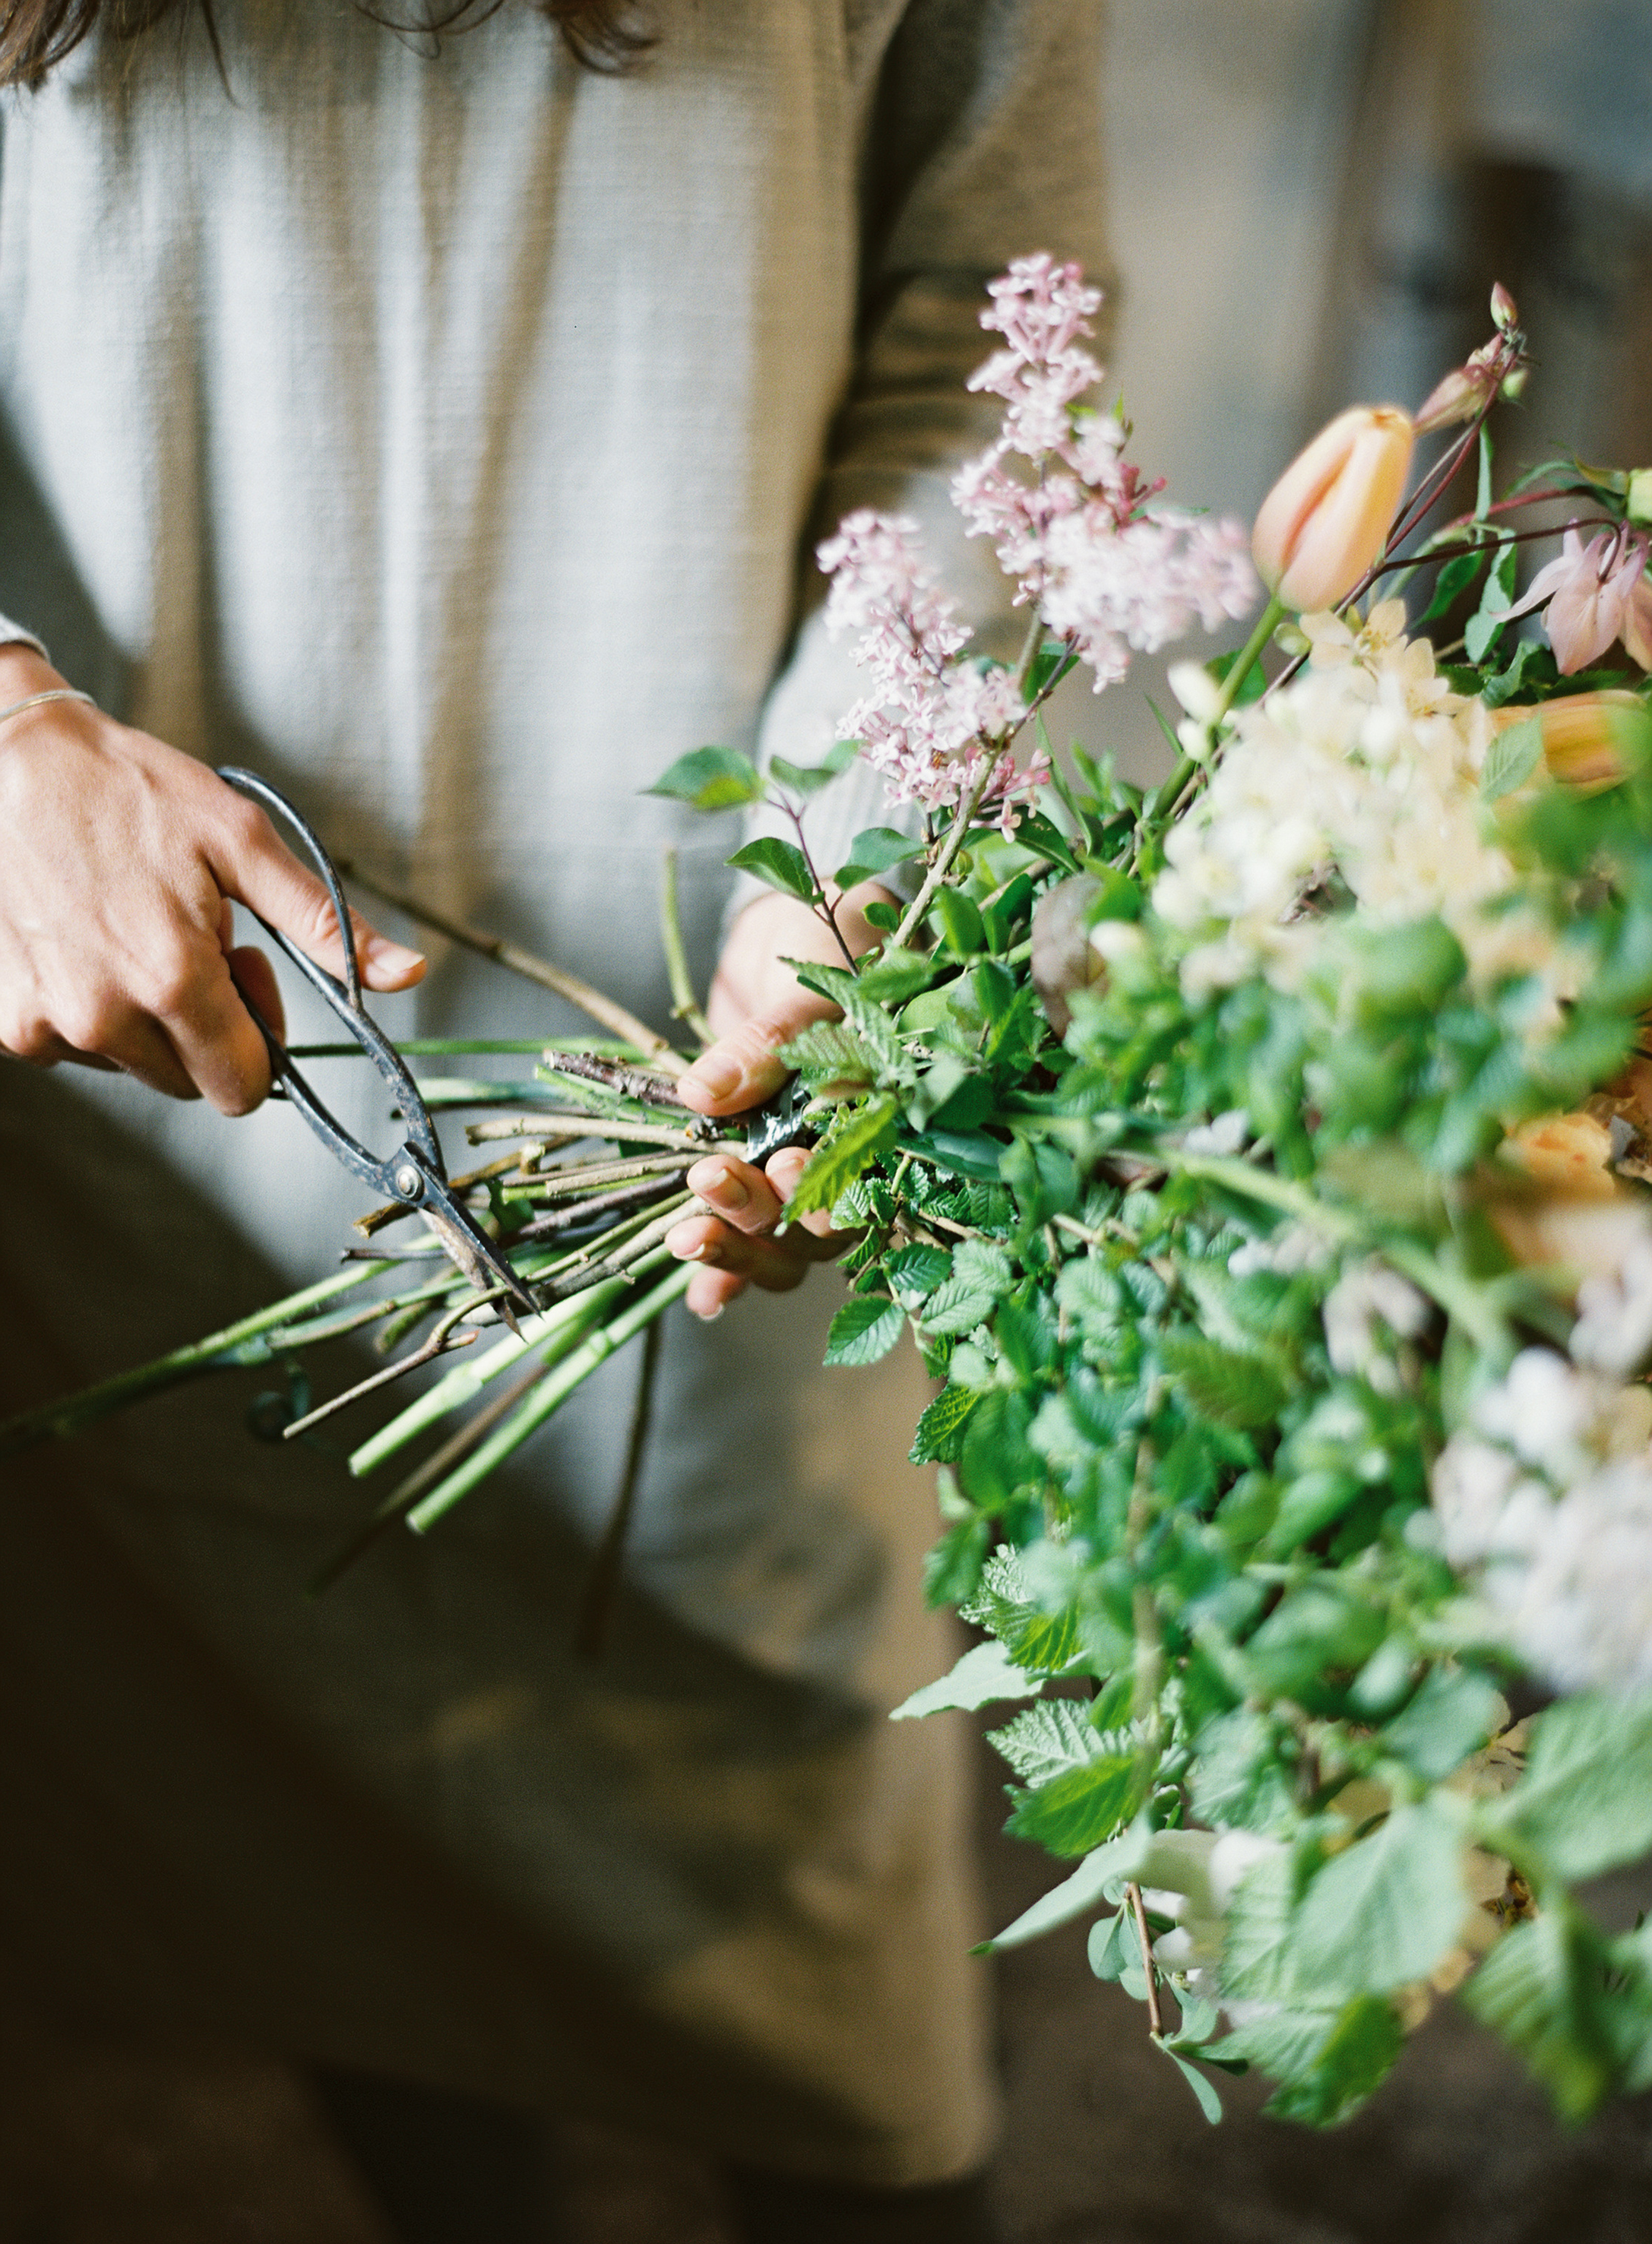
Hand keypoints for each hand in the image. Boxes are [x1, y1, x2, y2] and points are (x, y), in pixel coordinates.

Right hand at [0, 648, 424, 1113]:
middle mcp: (106, 1017)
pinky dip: (90, 1010)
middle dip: (207, 1029)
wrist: (9, 763)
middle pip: (192, 1083)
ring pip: (134, 1067)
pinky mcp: (6, 1023)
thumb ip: (326, 924)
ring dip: (146, 1019)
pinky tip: (82, 942)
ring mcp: (48, 1025)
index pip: (245, 1088)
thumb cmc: (128, 791)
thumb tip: (407, 975)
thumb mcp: (242, 842)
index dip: (259, 1040)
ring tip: (130, 932)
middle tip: (189, 943)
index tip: (242, 971)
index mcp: (174, 981)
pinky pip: (74, 1049)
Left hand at [668, 882, 892, 1318]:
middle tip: (713, 1178)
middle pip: (821, 1230)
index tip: (783, 1165)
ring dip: (735, 1249)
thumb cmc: (833, 939)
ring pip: (785, 1249)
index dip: (827, 1188)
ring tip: (685, 1234)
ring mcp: (806, 1172)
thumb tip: (705, 1092)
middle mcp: (857, 1157)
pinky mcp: (756, 1175)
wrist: (797, 923)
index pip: (870, 1179)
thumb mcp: (808, 979)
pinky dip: (722, 1270)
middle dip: (764, 1217)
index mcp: (894, 1115)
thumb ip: (768, 1039)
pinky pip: (749, 1242)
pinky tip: (699, 1290)